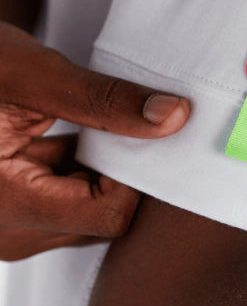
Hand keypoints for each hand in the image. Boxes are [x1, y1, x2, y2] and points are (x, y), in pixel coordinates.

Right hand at [0, 22, 189, 260]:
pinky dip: (82, 170)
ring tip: (94, 126)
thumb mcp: (32, 75)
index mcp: (2, 204)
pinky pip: (67, 201)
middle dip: (122, 171)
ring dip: (102, 169)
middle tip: (127, 123)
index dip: (135, 172)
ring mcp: (7, 224)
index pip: (107, 214)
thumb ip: (104, 100)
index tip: (145, 131)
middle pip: (101, 217)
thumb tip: (172, 116)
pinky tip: (77, 135)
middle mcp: (4, 231)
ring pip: (88, 211)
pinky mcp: (12, 210)